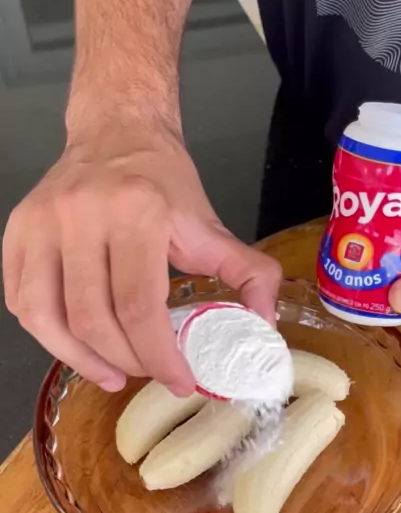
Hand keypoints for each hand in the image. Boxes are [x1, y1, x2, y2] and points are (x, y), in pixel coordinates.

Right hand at [3, 124, 281, 393]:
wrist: (117, 130)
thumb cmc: (161, 182)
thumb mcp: (211, 224)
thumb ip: (249, 273)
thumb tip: (263, 324)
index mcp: (137, 212)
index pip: (140, 308)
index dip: (160, 357)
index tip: (179, 382)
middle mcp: (81, 215)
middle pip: (94, 320)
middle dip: (126, 361)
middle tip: (148, 372)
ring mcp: (40, 224)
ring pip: (49, 318)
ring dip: (82, 360)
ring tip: (112, 375)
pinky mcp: (16, 232)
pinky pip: (22, 302)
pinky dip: (49, 336)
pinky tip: (77, 347)